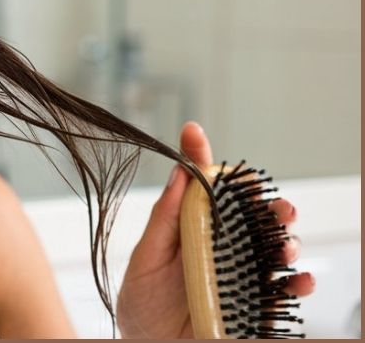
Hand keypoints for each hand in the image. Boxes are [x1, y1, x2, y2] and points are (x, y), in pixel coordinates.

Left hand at [116, 122, 315, 337]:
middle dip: (270, 206)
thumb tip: (179, 173)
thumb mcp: (145, 260)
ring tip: (284, 246)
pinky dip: (299, 284)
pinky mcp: (257, 304)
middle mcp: (223, 248)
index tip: (195, 136)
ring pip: (277, 249)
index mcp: (194, 229)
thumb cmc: (143, 305)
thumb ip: (164, 220)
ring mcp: (243, 275)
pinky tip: (298, 280)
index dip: (206, 163)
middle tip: (275, 207)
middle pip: (254, 217)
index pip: (206, 191)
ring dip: (288, 242)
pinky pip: (285, 292)